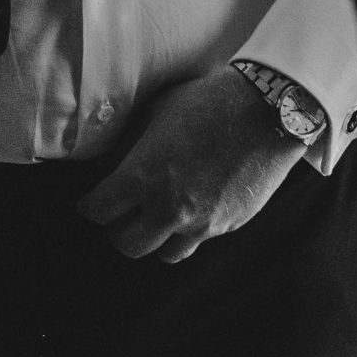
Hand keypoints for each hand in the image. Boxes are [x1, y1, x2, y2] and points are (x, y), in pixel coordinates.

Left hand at [76, 68, 303, 261]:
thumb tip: (108, 161)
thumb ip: (129, 142)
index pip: (100, 211)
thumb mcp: (157, 111)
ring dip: (155, 239)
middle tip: (121, 214)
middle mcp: (169, 207)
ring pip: (164, 254)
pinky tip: (191, 208)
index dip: (90, 207)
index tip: (91, 203)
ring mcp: (201, 222)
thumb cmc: (207, 102)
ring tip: (156, 218)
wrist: (266, 111)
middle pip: (127, 245)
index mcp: (143, 176)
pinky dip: (189, 232)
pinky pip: (199, 241)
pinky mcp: (228, 226)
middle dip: (118, 230)